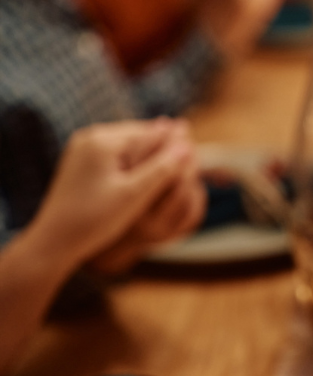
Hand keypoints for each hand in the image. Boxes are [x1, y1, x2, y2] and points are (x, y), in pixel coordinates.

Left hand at [87, 123, 205, 274]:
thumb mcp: (134, 195)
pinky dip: (132, 162)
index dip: (174, 142)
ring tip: (172, 163)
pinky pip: (114, 155)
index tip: (197, 148)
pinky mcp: (79, 163)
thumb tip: (188, 147)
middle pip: (138, 136)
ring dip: (148, 154)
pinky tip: (145, 173)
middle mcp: (89, 138)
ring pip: (127, 146)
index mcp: (102, 141)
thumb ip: (162, 168)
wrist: (53, 242)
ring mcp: (81, 149)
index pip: (150, 133)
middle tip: (190, 152)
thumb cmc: (94, 220)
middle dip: (161, 146)